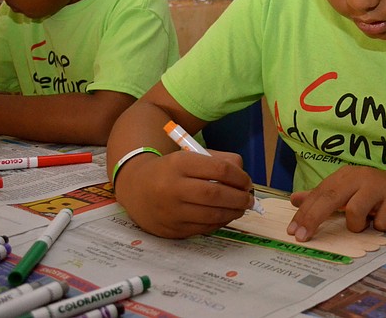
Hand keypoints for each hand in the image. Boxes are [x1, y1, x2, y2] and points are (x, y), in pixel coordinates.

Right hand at [114, 149, 257, 237]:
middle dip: (239, 198)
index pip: (219, 169)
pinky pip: (203, 228)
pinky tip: (224, 216)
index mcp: (179, 163)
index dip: (239, 177)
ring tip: (241, 208)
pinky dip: (219, 223)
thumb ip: (220, 161)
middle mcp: (172, 188)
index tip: (247, 182)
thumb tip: (244, 180)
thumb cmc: (172, 170)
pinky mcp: (171, 229)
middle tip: (249, 199)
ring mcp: (170, 211)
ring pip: (211, 215)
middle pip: (215, 195)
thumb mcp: (191, 155)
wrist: (135, 187)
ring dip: (233, 213)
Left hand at [287, 166, 385, 241]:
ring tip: (367, 224)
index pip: (320, 193)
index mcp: (346, 175)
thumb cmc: (377, 195)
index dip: (304, 213)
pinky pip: (380, 223)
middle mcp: (361, 176)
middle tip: (303, 237)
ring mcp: (380, 185)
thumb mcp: (349, 194)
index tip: (292, 231)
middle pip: (331, 197)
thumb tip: (294, 199)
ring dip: (358, 225)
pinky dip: (380, 227)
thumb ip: (323, 197)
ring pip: (355, 211)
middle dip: (314, 218)